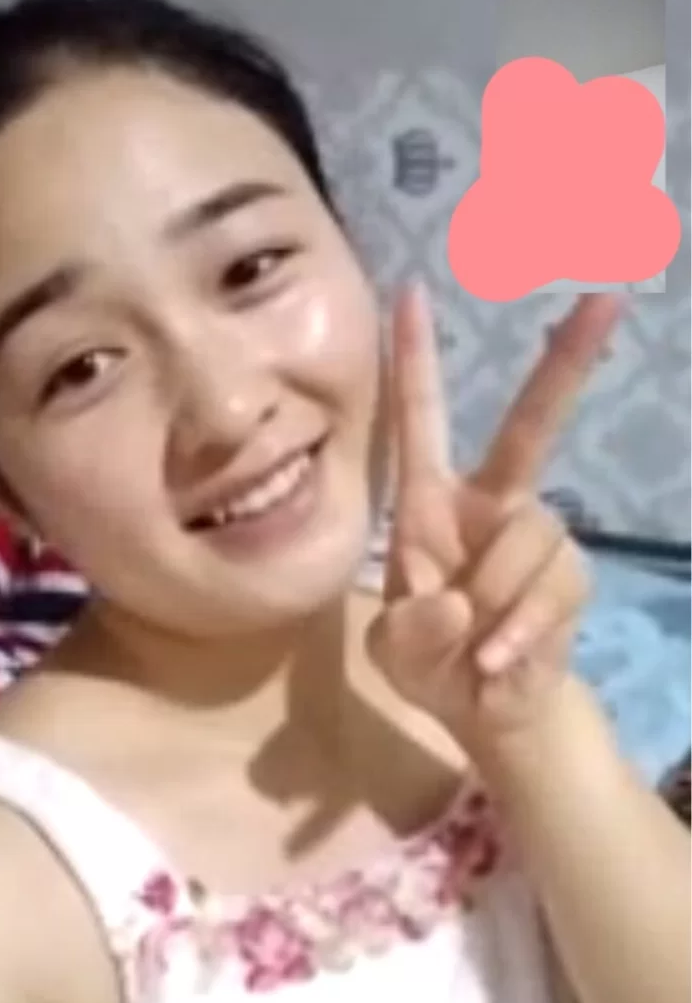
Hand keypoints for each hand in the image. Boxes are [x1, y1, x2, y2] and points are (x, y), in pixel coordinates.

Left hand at [366, 285, 622, 759]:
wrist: (483, 710)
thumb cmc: (430, 662)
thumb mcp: (396, 653)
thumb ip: (411, 629)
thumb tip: (455, 601)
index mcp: (430, 505)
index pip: (421, 422)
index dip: (413, 361)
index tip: (410, 292)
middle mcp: (489, 507)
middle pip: (531, 427)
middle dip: (566, 364)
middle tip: (606, 298)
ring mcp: (535, 541)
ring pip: (529, 534)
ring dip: (492, 594)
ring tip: (470, 641)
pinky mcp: (569, 580)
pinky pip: (548, 590)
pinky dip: (514, 633)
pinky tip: (492, 660)